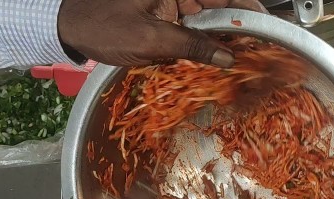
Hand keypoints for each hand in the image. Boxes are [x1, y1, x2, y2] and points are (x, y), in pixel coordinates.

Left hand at [58, 0, 267, 67]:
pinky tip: (209, 58)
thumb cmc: (102, 26)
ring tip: (236, 58)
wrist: (67, 27)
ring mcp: (168, 0)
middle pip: (216, 2)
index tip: (265, 24)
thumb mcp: (150, 40)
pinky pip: (188, 24)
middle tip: (253, 50)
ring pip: (204, 15)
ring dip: (218, 36)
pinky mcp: (160, 11)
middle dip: (235, 25)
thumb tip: (227, 57)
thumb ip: (191, 47)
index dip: (247, 6)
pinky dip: (199, 40)